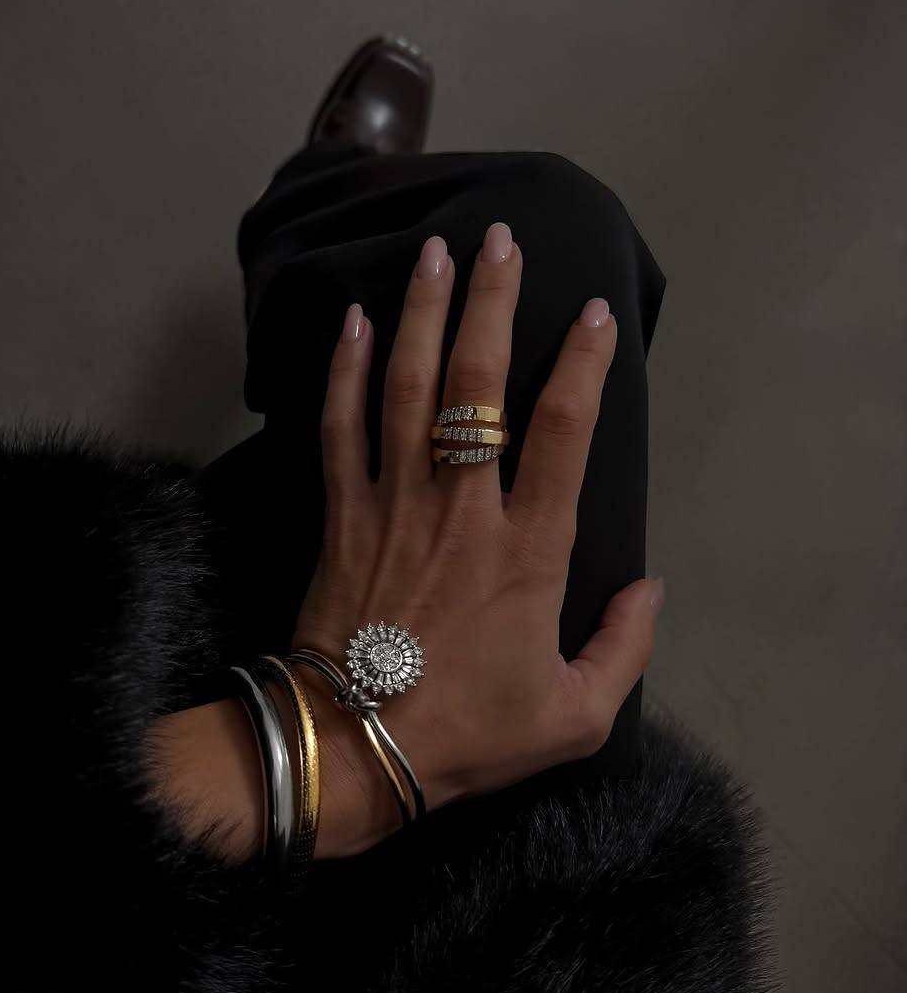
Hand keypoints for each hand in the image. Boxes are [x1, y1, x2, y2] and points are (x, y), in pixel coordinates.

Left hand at [293, 223, 664, 857]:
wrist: (355, 752)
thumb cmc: (469, 734)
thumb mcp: (576, 716)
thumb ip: (626, 647)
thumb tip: (652, 588)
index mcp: (527, 551)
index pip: (563, 432)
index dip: (583, 364)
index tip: (595, 313)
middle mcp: (461, 510)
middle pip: (476, 386)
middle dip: (491, 304)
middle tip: (500, 240)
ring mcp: (393, 505)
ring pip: (407, 389)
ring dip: (422, 314)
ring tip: (434, 252)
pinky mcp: (342, 516)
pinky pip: (340, 428)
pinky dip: (346, 372)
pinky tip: (354, 323)